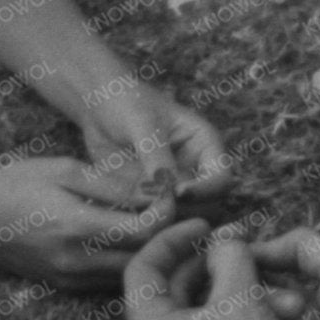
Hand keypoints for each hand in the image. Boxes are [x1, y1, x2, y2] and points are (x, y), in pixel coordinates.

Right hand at [0, 157, 172, 290]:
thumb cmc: (17, 182)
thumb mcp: (66, 169)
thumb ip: (114, 185)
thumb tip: (158, 191)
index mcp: (78, 226)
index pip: (145, 232)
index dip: (169, 214)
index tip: (174, 195)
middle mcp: (77, 260)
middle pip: (145, 260)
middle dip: (169, 238)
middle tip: (184, 214)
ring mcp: (71, 278)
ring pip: (131, 276)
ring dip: (152, 255)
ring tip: (166, 229)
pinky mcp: (66, 285)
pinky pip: (111, 281)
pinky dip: (129, 264)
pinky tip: (135, 243)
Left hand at [77, 78, 231, 211]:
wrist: (96, 104)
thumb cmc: (126, 101)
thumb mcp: (143, 124)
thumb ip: (157, 159)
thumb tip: (169, 196)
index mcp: (205, 145)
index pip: (222, 179)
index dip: (206, 190)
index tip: (178, 191)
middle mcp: (195, 170)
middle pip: (207, 206)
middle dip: (184, 209)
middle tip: (152, 202)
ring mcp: (172, 187)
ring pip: (181, 217)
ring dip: (161, 217)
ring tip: (132, 199)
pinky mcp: (149, 198)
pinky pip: (153, 218)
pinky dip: (140, 218)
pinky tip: (120, 203)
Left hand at [122, 221, 319, 319]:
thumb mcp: (242, 296)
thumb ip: (229, 254)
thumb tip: (224, 239)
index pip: (142, 266)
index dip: (173, 237)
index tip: (206, 225)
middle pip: (168, 288)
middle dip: (206, 262)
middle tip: (238, 244)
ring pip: (191, 312)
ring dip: (224, 289)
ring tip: (260, 278)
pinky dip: (226, 315)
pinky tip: (260, 306)